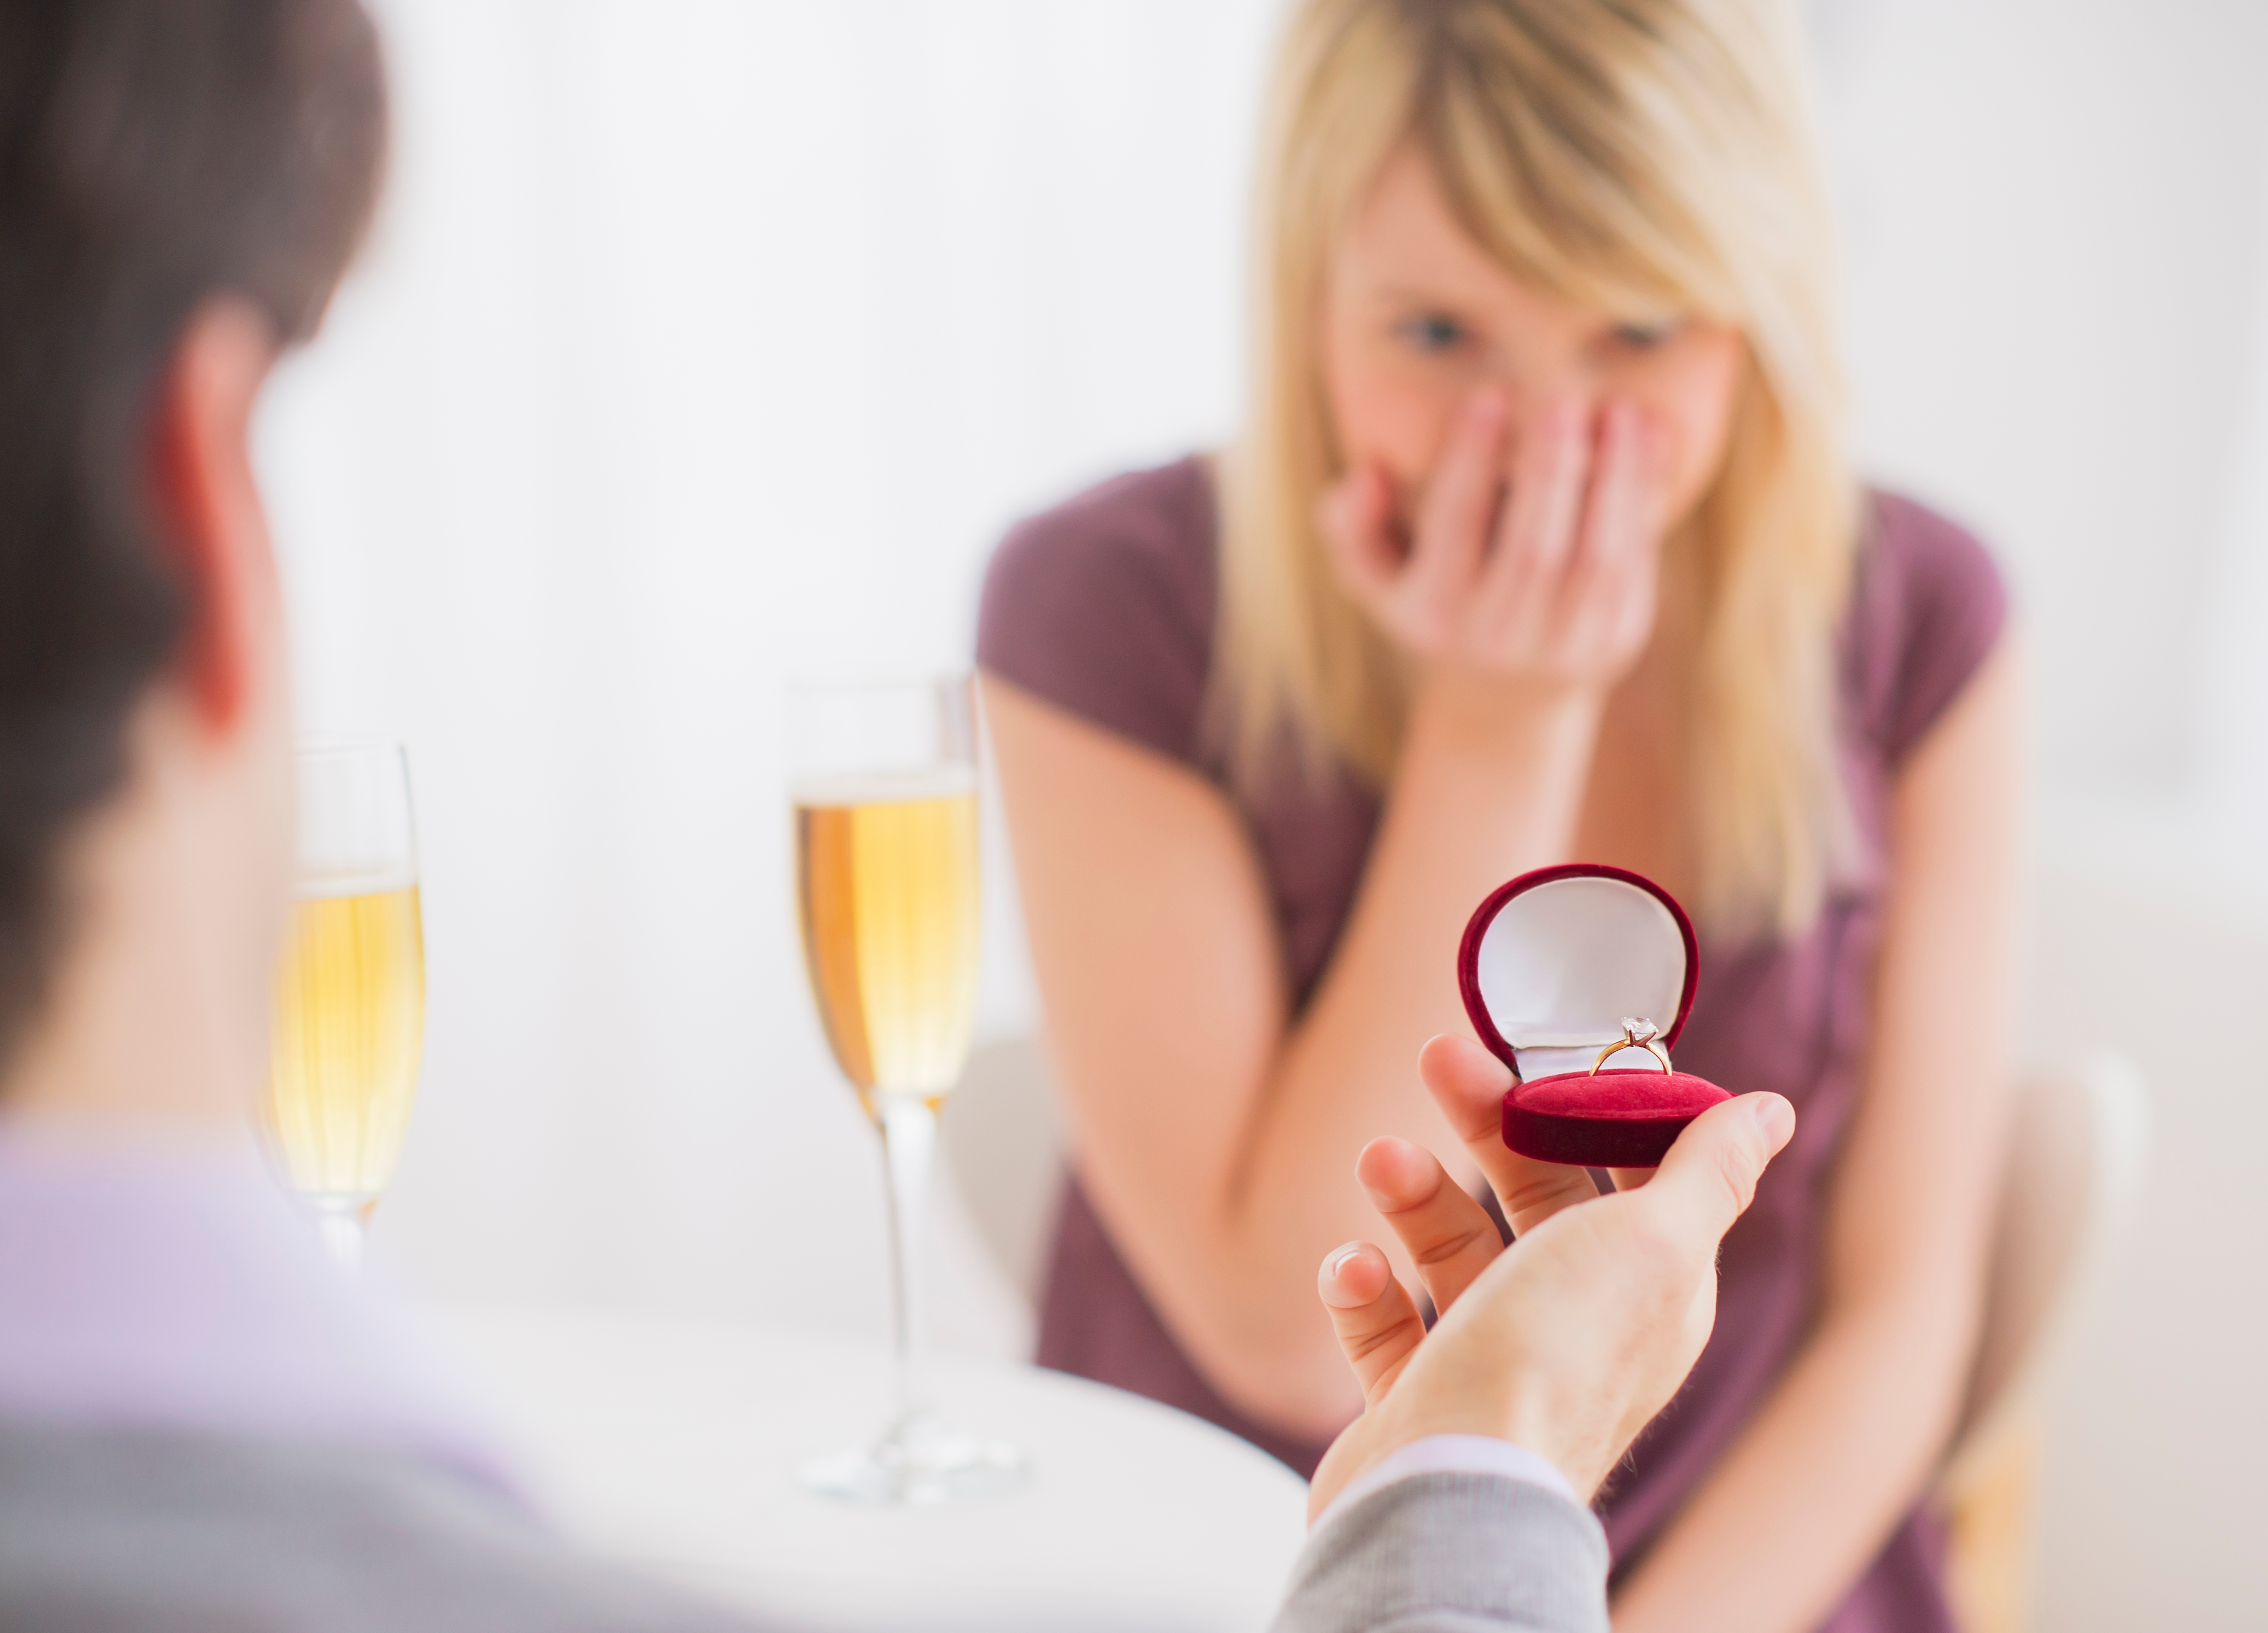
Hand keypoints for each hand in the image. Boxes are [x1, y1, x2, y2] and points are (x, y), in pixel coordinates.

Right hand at [1307, 1035, 1793, 1518]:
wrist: (1450, 1487)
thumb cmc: (1555, 1358)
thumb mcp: (1655, 1242)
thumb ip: (1708, 1172)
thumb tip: (1770, 1112)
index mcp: (1649, 1290)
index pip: (1632, 1177)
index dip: (1589, 1109)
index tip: (1542, 1056)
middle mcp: (1577, 1327)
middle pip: (1533, 1199)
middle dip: (1487, 1123)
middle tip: (1439, 1057)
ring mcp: (1494, 1366)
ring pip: (1453, 1252)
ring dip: (1414, 1196)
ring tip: (1379, 1161)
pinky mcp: (1420, 1398)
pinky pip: (1387, 1325)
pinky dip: (1363, 1287)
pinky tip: (1354, 1270)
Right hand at [1319, 390, 1666, 702]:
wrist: (1503, 701)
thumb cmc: (1435, 608)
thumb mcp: (1376, 580)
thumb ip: (1352, 526)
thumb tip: (1367, 472)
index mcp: (1434, 611)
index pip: (1455, 525)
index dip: (1473, 459)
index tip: (1492, 393)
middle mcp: (1497, 635)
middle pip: (1533, 548)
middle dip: (1552, 469)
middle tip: (1566, 399)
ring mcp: (1562, 643)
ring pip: (1597, 557)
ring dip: (1615, 479)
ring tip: (1623, 411)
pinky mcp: (1615, 639)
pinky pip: (1636, 564)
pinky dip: (1646, 499)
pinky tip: (1652, 441)